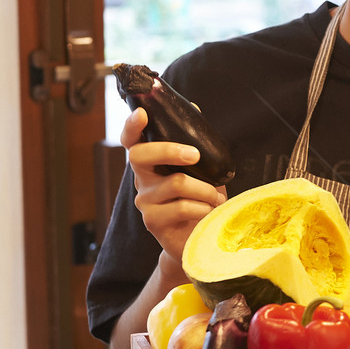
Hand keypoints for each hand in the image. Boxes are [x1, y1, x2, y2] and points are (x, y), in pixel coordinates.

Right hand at [122, 107, 226, 263]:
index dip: (131, 126)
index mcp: (150, 163)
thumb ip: (196, 146)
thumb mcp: (202, 171)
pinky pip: (182, 207)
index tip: (142, 113)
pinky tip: (209, 211)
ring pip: (175, 183)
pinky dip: (203, 207)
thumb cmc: (199, 201)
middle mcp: (142, 180)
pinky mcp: (153, 221)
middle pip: (141, 155)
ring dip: (205, 189)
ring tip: (217, 197)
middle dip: (171, 150)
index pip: (131, 141)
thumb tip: (195, 109)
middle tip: (196, 155)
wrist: (196, 239)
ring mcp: (145, 201)